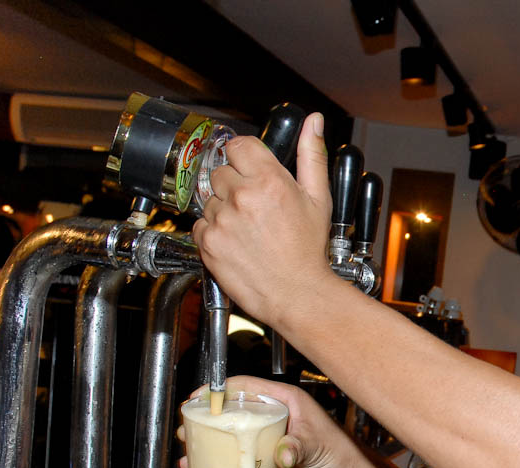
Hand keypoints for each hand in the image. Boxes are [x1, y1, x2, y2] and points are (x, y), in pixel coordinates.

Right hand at [178, 376, 362, 467]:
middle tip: (187, 428)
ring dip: (210, 440)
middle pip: (233, 409)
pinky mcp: (267, 454)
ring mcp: (269, 433)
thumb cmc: (338, 450)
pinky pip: (240, 453)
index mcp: (284, 399)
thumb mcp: (316, 446)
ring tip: (189, 450)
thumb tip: (282, 455)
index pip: (246, 386)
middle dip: (207, 417)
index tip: (199, 399)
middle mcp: (274, 413)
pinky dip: (222, 460)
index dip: (220, 390)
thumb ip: (297, 448)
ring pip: (233, 432)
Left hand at [192, 112, 335, 327]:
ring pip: (210, 198)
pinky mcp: (208, 242)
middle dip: (235, 185)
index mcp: (269, 180)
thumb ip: (311, 155)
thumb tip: (313, 122)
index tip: (250, 169)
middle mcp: (242, 197)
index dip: (244, 157)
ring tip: (247, 228)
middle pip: (221, 172)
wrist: (296, 293)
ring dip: (223, 209)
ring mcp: (222, 220)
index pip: (237, 145)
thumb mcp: (319, 199)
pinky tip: (236, 241)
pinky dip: (213, 232)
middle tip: (255, 207)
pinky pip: (200, 224)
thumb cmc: (308, 251)